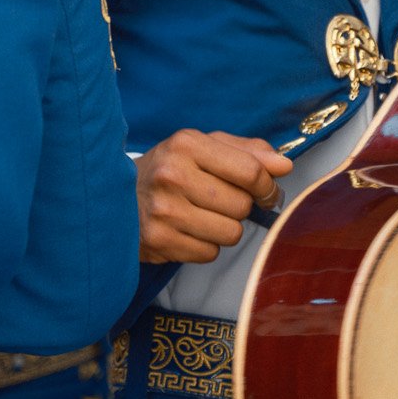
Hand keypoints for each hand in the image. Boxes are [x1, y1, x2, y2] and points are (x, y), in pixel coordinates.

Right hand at [136, 130, 291, 264]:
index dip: (267, 186)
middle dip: (240, 206)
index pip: (250, 171)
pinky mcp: (158, 241)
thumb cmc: (169, 168)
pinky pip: (209, 253)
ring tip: (201, 215)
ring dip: (223, 228)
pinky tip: (186, 230)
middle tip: (221, 201)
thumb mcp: (204, 147)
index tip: (266, 191)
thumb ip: (248, 152)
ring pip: (230, 233)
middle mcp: (172, 175)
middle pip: (242, 206)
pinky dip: (204, 245)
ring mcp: (163, 210)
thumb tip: (284, 165)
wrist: (112, 194)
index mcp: (187, 144)